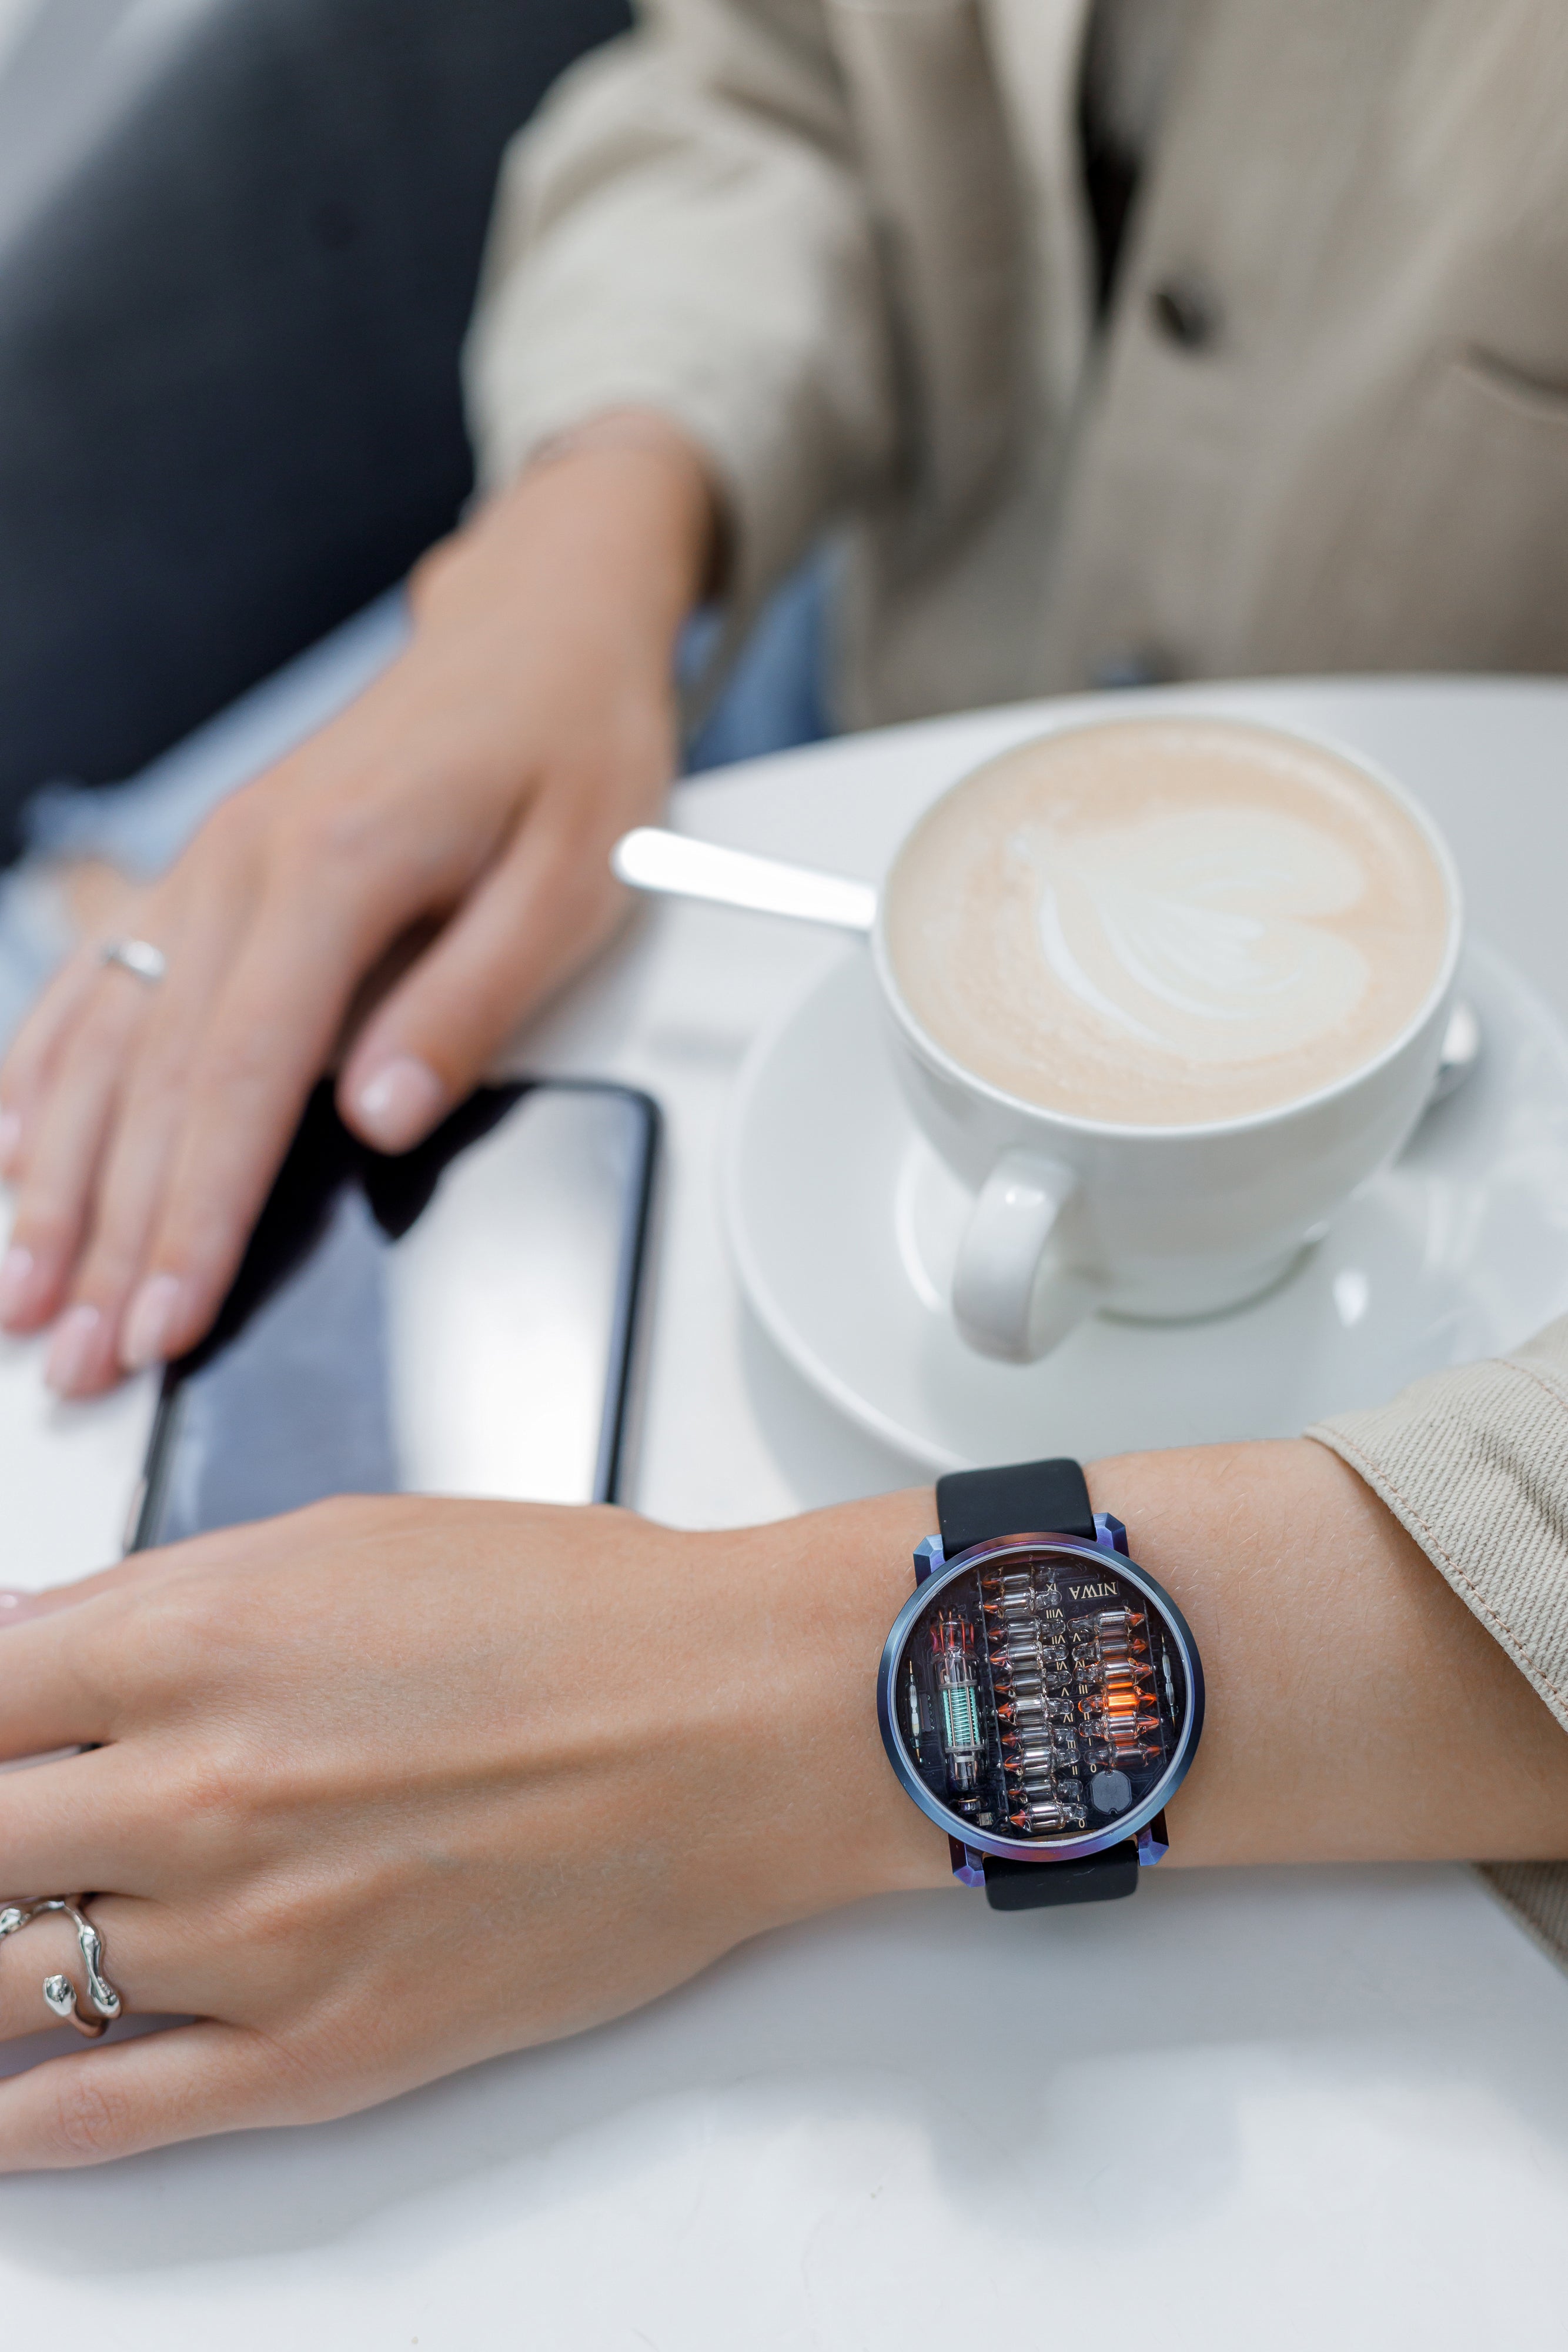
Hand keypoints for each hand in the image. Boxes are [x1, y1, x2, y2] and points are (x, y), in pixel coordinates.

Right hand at [0, 417, 716, 1394]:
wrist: (535, 628)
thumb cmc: (566, 746)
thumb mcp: (572, 878)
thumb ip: (468, 1004)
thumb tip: (379, 1118)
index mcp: (333, 870)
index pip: (241, 1082)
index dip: (195, 1218)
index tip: (164, 1321)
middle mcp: (243, 866)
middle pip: (153, 1084)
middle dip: (106, 1237)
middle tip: (74, 1358)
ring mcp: (210, 865)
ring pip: (104, 1042)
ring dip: (55, 1178)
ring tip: (19, 1290)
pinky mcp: (207, 869)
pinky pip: (100, 978)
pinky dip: (46, 1069)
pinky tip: (12, 1145)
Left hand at [0, 1487, 946, 2169]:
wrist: (738, 1723)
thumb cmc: (573, 1614)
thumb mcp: (340, 1542)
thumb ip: (156, 1596)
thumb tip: (24, 1638)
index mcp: (194, 1644)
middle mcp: (197, 1796)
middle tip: (8, 1843)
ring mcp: (251, 1940)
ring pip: (4, 1986)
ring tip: (0, 1946)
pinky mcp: (322, 2054)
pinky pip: (109, 2117)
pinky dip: (20, 2127)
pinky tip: (1, 2108)